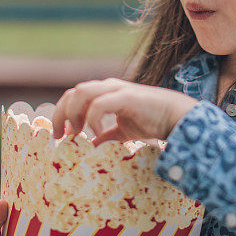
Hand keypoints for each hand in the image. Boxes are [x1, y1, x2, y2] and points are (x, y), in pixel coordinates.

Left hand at [51, 77, 198, 145]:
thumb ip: (105, 136)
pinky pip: (100, 103)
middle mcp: (107, 87)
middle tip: (62, 136)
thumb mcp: (122, 132)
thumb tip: (89, 148)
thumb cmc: (150, 121)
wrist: (175, 116)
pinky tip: (96, 133)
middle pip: (73, 93)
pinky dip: (92, 118)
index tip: (60, 136)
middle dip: (61, 114)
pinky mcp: (126, 96)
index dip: (61, 114)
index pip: (73, 96)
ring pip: (82, 92)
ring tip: (77, 133)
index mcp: (103, 92)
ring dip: (74, 114)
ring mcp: (116, 90)